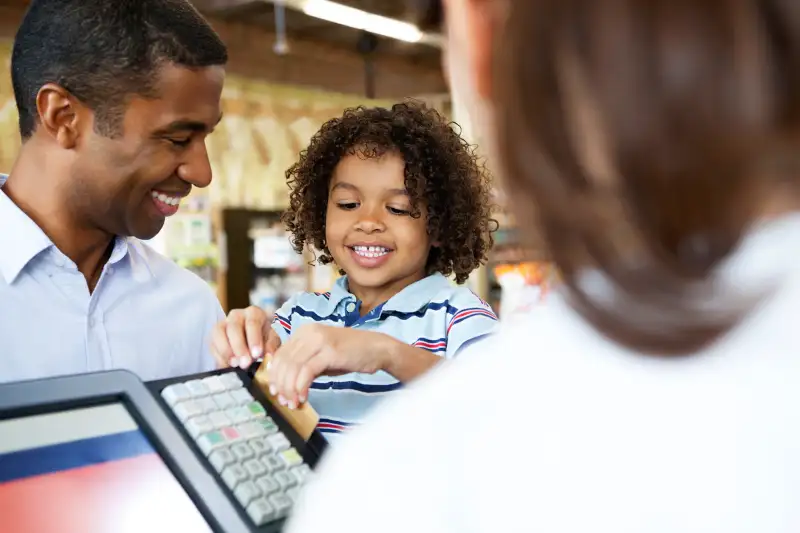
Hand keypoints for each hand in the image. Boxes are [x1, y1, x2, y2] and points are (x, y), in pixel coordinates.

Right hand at [211, 306, 281, 368]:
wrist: (253, 341)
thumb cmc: (264, 338)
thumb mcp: (272, 339)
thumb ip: (271, 345)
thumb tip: (269, 355)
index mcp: (254, 313)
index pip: (252, 323)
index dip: (254, 339)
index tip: (257, 354)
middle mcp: (236, 315)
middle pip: (234, 328)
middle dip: (239, 347)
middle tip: (245, 363)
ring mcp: (223, 324)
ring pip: (219, 334)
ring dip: (226, 351)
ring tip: (235, 364)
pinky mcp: (214, 336)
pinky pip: (212, 345)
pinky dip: (219, 356)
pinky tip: (227, 365)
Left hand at [267, 324, 390, 408]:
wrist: (377, 348)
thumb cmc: (351, 354)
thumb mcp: (322, 357)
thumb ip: (304, 365)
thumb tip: (285, 384)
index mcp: (304, 332)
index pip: (280, 355)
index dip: (275, 376)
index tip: (277, 393)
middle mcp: (308, 332)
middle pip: (283, 362)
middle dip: (281, 385)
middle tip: (285, 402)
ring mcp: (319, 340)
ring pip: (292, 367)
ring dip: (290, 389)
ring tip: (294, 403)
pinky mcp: (329, 351)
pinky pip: (306, 371)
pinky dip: (301, 387)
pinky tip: (304, 397)